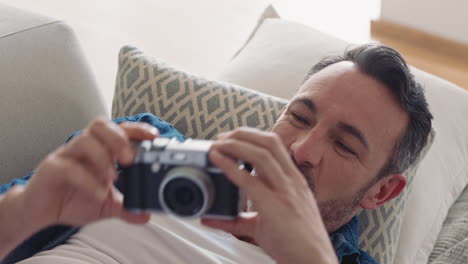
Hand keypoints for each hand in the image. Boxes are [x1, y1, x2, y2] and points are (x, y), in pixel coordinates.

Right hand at [18, 118, 157, 228]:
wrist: (41, 212)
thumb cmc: (72, 200)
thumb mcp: (106, 206)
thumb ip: (126, 207)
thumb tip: (146, 215)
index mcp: (99, 150)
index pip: (119, 129)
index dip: (137, 129)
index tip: (154, 136)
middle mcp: (83, 148)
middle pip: (101, 125)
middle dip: (119, 138)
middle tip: (130, 159)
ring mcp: (66, 155)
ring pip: (84, 140)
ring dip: (102, 157)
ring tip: (113, 178)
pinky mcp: (52, 168)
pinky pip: (69, 167)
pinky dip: (87, 179)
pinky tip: (97, 193)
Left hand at [202, 128, 337, 263]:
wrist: (313, 262)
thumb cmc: (294, 244)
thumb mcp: (265, 224)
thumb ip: (238, 219)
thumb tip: (212, 218)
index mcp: (293, 180)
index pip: (274, 145)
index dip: (251, 136)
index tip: (231, 138)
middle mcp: (291, 181)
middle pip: (268, 142)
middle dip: (242, 134)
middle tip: (220, 138)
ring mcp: (286, 192)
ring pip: (261, 154)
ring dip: (235, 144)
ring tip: (217, 145)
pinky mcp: (276, 206)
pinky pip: (250, 180)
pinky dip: (230, 166)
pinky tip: (217, 161)